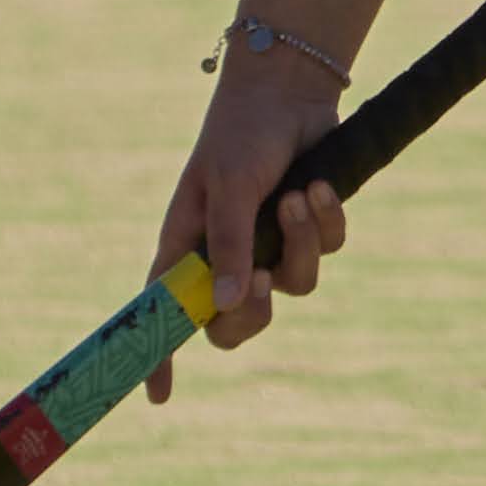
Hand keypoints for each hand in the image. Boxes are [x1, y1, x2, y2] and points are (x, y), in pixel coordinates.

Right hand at [143, 44, 351, 402]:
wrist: (291, 89)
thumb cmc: (241, 133)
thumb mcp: (228, 186)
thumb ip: (228, 245)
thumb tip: (228, 305)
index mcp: (187, 246)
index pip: (164, 313)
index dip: (158, 356)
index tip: (159, 396)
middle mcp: (227, 253)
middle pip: (235, 322)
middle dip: (254, 313)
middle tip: (260, 282)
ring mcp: (271, 243)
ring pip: (295, 285)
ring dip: (300, 244)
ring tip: (296, 196)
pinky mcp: (309, 228)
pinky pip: (327, 250)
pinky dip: (326, 221)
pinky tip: (317, 186)